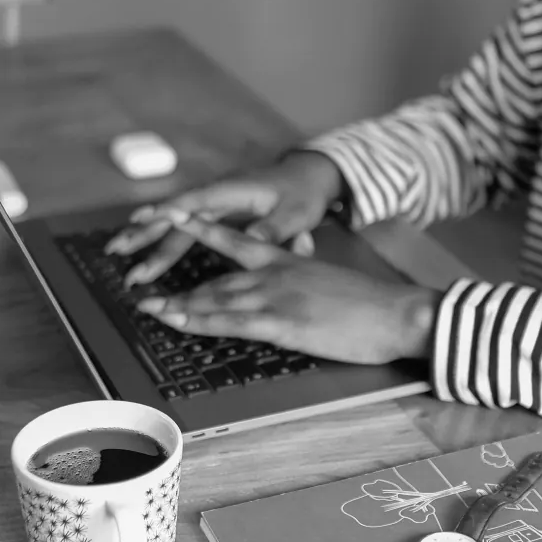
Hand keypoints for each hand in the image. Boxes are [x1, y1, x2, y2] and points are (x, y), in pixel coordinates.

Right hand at [106, 151, 344, 286]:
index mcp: (232, 191)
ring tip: (118, 253)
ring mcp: (212, 204)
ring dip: (146, 237)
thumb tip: (253, 238)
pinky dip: (160, 237)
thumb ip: (273, 227)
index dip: (169, 212)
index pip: (195, 201)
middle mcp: (215, 195)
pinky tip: (142, 247)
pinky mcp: (213, 212)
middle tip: (118, 249)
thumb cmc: (300, 194)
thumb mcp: (295, 212)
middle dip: (145, 232)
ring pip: (174, 222)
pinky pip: (181, 226)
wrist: (306, 178)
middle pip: (174, 213)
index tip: (144, 221)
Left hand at [135, 216, 439, 364]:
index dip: (202, 231)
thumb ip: (306, 268)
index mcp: (287, 260)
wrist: (395, 313)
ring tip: (149, 309)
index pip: (235, 241)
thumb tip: (299, 257)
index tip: (176, 219)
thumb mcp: (330, 278)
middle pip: (216, 278)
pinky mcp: (280, 321)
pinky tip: (177, 321)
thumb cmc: (369, 303)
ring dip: (178, 305)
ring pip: (215, 299)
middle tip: (147, 290)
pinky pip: (228, 320)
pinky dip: (198, 319)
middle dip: (180, 286)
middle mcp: (274, 273)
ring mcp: (275, 296)